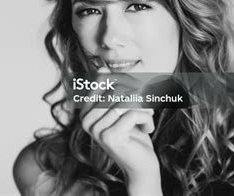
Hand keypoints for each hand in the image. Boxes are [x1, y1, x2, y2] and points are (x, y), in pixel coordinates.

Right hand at [80, 68, 162, 195]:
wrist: (141, 165)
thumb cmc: (133, 134)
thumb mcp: (122, 108)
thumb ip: (112, 90)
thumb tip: (101, 68)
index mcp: (85, 111)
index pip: (102, 81)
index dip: (124, 81)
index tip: (138, 91)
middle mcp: (85, 120)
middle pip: (114, 89)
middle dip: (136, 94)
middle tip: (146, 106)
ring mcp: (95, 130)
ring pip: (124, 101)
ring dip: (142, 107)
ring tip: (147, 116)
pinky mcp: (110, 137)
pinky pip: (132, 113)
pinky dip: (146, 117)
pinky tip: (148, 127)